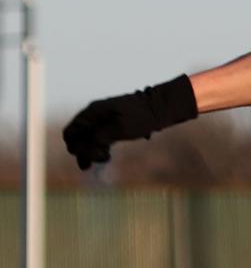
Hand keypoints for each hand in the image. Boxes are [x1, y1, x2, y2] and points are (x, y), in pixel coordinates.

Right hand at [62, 75, 197, 169]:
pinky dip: (100, 148)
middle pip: (78, 137)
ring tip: (106, 160)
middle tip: (103, 159)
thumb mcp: (119, 129)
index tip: (92, 155)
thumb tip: (82, 148)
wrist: (163, 108)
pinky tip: (107, 157)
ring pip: (89, 140)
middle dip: (85, 151)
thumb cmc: (142, 117)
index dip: (75, 147)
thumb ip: (98, 138)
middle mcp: (95, 115)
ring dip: (92, 152)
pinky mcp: (113, 125)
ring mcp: (103, 120)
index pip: (70, 133)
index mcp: (93, 112)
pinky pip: (99, 139)